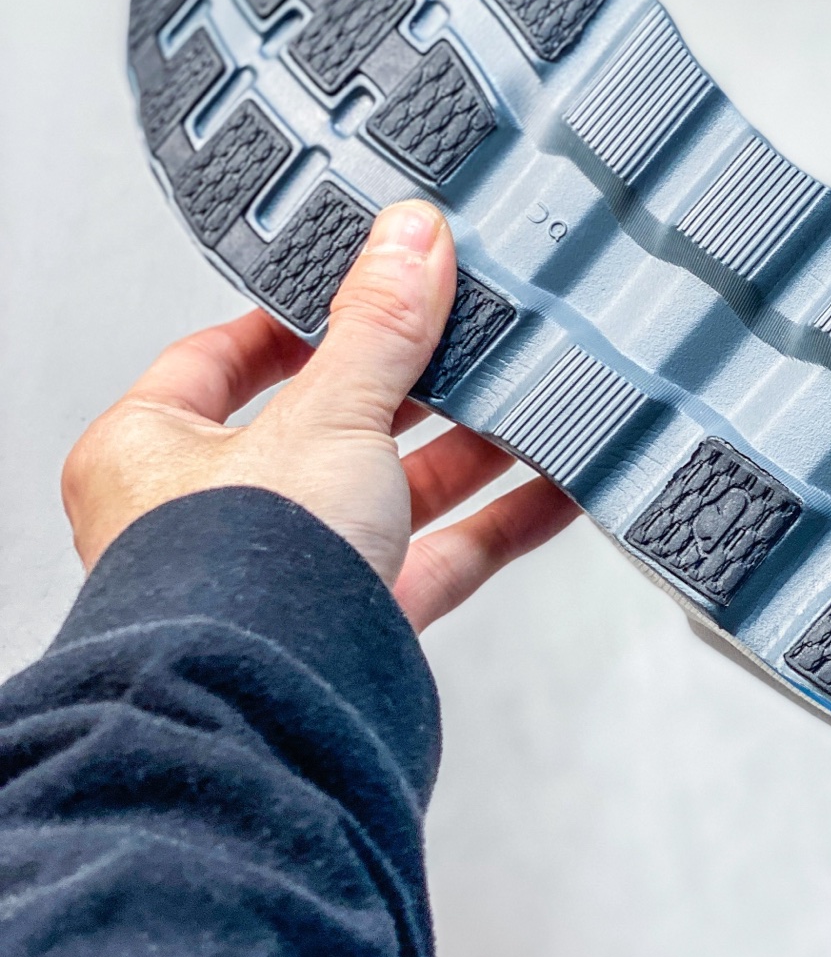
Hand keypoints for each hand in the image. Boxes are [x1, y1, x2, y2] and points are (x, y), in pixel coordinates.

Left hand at [61, 202, 577, 629]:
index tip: (364, 289)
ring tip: (530, 400)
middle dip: (409, 386)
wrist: (270, 717)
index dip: (296, 322)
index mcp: (151, 451)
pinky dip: (495, 524)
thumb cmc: (234, 579)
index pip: (221, 358)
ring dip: (465, 452)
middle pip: (326, 423)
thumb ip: (382, 326)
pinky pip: (435, 560)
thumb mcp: (327, 414)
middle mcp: (209, 516)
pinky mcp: (353, 626)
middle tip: (468, 339)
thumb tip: (412, 239)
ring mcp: (286, 574)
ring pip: (388, 493)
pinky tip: (552, 489)